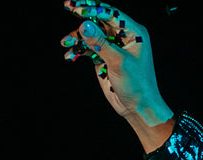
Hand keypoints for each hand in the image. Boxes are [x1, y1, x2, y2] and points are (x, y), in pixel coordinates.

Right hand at [60, 2, 173, 153]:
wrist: (137, 107)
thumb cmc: (137, 85)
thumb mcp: (118, 62)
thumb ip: (100, 43)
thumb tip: (85, 25)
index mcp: (133, 32)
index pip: (111, 14)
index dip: (94, 9)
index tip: (77, 8)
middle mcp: (123, 37)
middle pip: (100, 20)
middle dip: (83, 16)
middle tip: (67, 6)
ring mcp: (112, 47)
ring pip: (92, 35)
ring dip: (77, 38)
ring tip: (65, 42)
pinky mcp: (104, 58)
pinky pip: (88, 49)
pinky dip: (78, 51)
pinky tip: (68, 56)